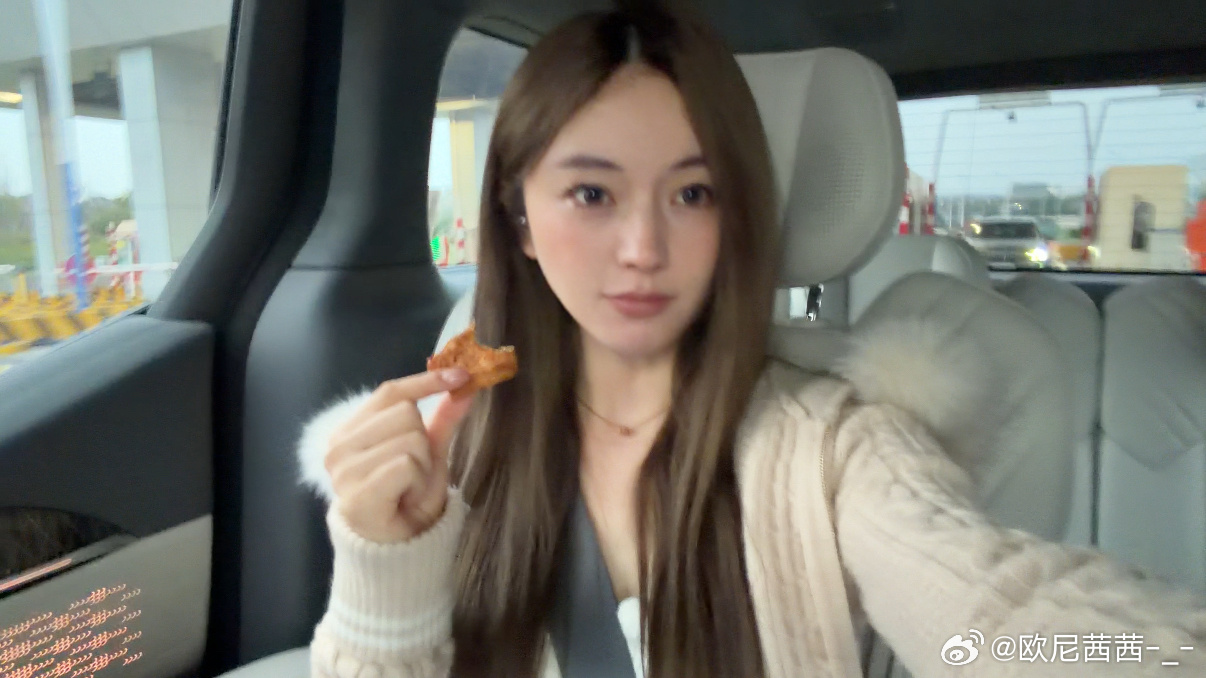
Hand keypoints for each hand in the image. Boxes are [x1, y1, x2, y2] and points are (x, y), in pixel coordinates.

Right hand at [324, 368, 474, 542]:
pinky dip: (418, 481)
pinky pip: (406, 464)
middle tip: (413, 473)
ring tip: (408, 488)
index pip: (390, 392)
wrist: (397, 552)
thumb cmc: (407, 499)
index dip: (427, 381)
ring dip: (423, 466)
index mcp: (349, 431)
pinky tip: (405, 498)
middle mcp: (338, 447)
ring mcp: (344, 472)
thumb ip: (442, 419)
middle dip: (423, 442)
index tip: (461, 375)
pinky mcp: (356, 494)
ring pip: (411, 438)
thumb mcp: (429, 453)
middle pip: (406, 413)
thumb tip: (464, 385)